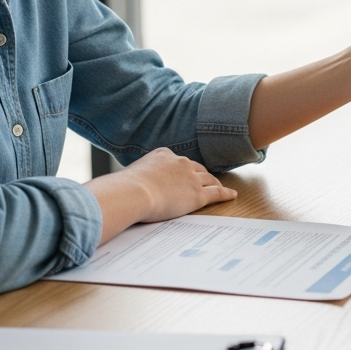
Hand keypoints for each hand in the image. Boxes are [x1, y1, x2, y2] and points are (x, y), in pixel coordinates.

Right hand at [85, 147, 236, 244]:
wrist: (133, 193)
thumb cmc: (124, 188)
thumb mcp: (129, 176)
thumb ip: (133, 179)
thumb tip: (119, 188)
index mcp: (164, 154)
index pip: (178, 161)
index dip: (184, 168)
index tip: (185, 173)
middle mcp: (181, 162)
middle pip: (196, 168)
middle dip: (201, 174)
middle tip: (205, 180)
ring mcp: (191, 178)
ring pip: (209, 179)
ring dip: (215, 183)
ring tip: (219, 187)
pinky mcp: (198, 194)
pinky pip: (217, 192)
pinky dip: (226, 193)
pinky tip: (231, 195)